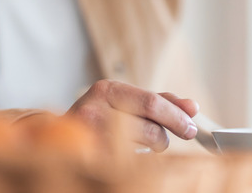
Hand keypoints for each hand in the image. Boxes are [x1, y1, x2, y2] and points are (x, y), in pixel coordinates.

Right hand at [65, 80, 198, 151]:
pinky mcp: (87, 156)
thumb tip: (193, 107)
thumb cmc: (101, 118)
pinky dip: (136, 159)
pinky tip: (133, 154)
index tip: (192, 125)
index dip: (176, 115)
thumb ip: (160, 102)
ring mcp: (89, 134)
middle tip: (181, 136)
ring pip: (139, 145)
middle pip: (148, 125)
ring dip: (153, 147)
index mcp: (107, 89)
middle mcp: (95, 107)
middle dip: (168, 133)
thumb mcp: (127, 102)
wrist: (58, 138)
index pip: (151, 101)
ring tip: (148, 144)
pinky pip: (125, 161)